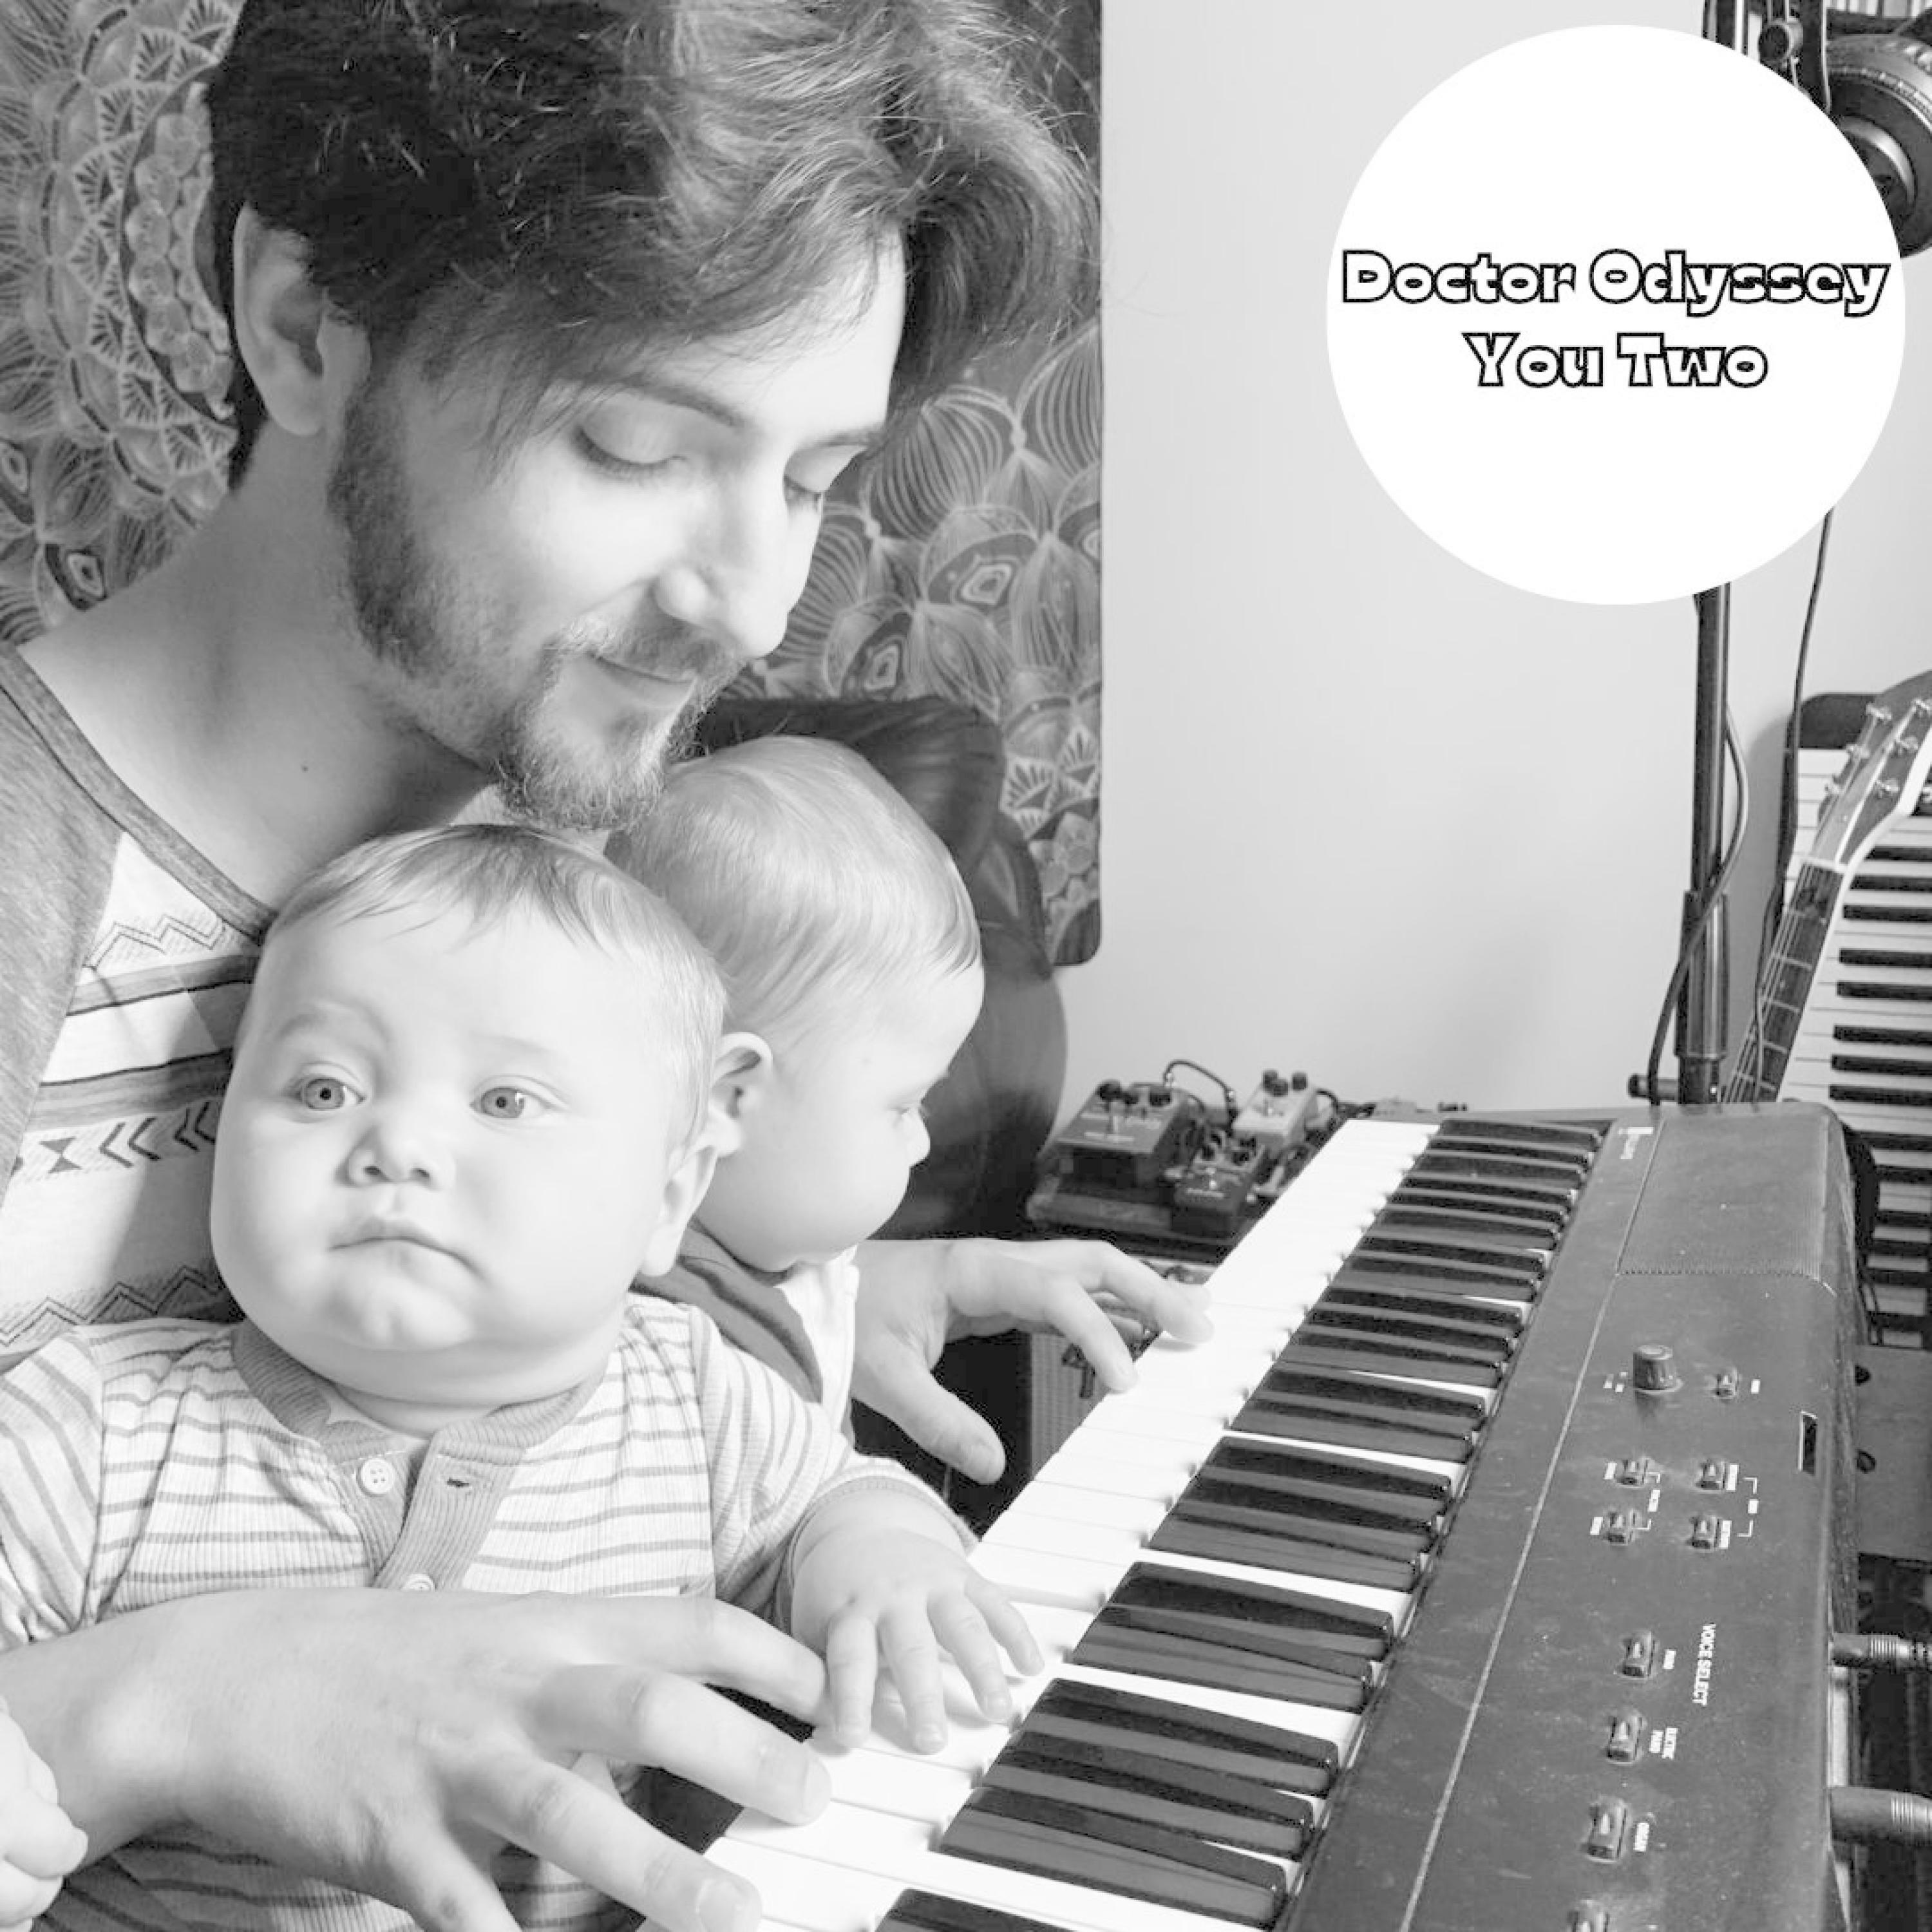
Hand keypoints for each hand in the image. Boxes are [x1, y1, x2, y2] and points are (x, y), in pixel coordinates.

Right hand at [0, 1588, 829, 1931]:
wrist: (241, 1673)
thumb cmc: (395, 1656)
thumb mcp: (506, 1631)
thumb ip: (594, 1661)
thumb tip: (698, 1706)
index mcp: (554, 1629)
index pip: (691, 1626)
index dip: (774, 1658)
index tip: (837, 1699)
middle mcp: (517, 1685)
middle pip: (651, 1709)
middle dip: (745, 1753)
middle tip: (814, 1798)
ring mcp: (454, 1762)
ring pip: (569, 1814)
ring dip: (656, 1871)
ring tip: (732, 1913)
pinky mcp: (387, 1837)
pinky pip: (461, 1905)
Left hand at [788, 1503, 1040, 1753]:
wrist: (859, 1527)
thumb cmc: (836, 1594)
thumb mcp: (815, 1628)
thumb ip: (824, 1673)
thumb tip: (826, 1732)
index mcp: (849, 1611)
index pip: (848, 1658)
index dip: (851, 1698)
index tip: (853, 1737)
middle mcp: (893, 1595)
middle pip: (911, 1647)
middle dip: (923, 1696)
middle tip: (932, 1741)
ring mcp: (932, 1583)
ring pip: (962, 1625)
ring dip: (982, 1669)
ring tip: (997, 1710)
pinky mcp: (964, 1575)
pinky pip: (995, 1604)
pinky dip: (1016, 1634)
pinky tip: (1031, 1666)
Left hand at [852, 1237, 1213, 1481]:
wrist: (811, 1291)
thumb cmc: (842, 1319)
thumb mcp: (881, 1375)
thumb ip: (937, 1421)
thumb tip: (994, 1466)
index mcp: (972, 1271)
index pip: (1056, 1293)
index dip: (1098, 1334)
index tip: (1126, 1383)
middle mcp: (996, 1263)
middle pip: (1092, 1262)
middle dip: (1150, 1290)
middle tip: (1198, 1329)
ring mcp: (1001, 1274)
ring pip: (1086, 1272)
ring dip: (1140, 1293)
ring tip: (1191, 1323)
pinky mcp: (997, 1292)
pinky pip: (1067, 1294)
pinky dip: (1109, 1309)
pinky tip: (1135, 1332)